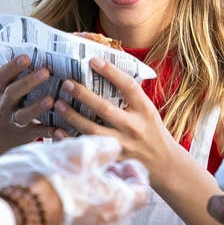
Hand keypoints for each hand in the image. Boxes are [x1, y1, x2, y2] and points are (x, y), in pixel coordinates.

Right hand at [0, 55, 59, 144]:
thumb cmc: (10, 105)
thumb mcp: (8, 90)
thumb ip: (23, 74)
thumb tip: (54, 45)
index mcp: (3, 90)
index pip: (3, 76)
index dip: (12, 66)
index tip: (26, 57)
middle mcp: (6, 105)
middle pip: (13, 93)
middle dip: (28, 82)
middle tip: (45, 71)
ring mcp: (14, 121)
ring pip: (22, 115)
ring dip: (36, 107)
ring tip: (51, 99)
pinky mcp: (24, 135)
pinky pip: (36, 133)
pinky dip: (47, 130)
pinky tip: (59, 127)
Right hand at [0, 135, 151, 224]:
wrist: (7, 217)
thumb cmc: (44, 180)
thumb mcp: (77, 152)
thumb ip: (103, 149)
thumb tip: (113, 149)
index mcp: (119, 204)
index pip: (142, 190)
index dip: (132, 172)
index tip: (117, 162)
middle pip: (123, 206)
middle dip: (112, 187)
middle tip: (93, 171)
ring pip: (103, 220)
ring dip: (94, 202)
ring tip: (73, 186)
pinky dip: (78, 219)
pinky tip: (59, 204)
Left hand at [51, 58, 183, 185]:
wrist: (166, 164)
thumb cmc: (153, 132)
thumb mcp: (148, 111)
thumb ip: (131, 97)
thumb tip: (106, 74)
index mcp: (144, 110)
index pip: (128, 86)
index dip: (111, 72)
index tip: (93, 60)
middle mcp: (134, 126)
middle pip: (105, 109)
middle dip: (83, 95)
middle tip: (66, 83)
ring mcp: (124, 145)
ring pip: (93, 130)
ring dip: (73, 117)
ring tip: (58, 104)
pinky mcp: (114, 159)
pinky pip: (89, 148)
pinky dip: (71, 140)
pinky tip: (57, 131)